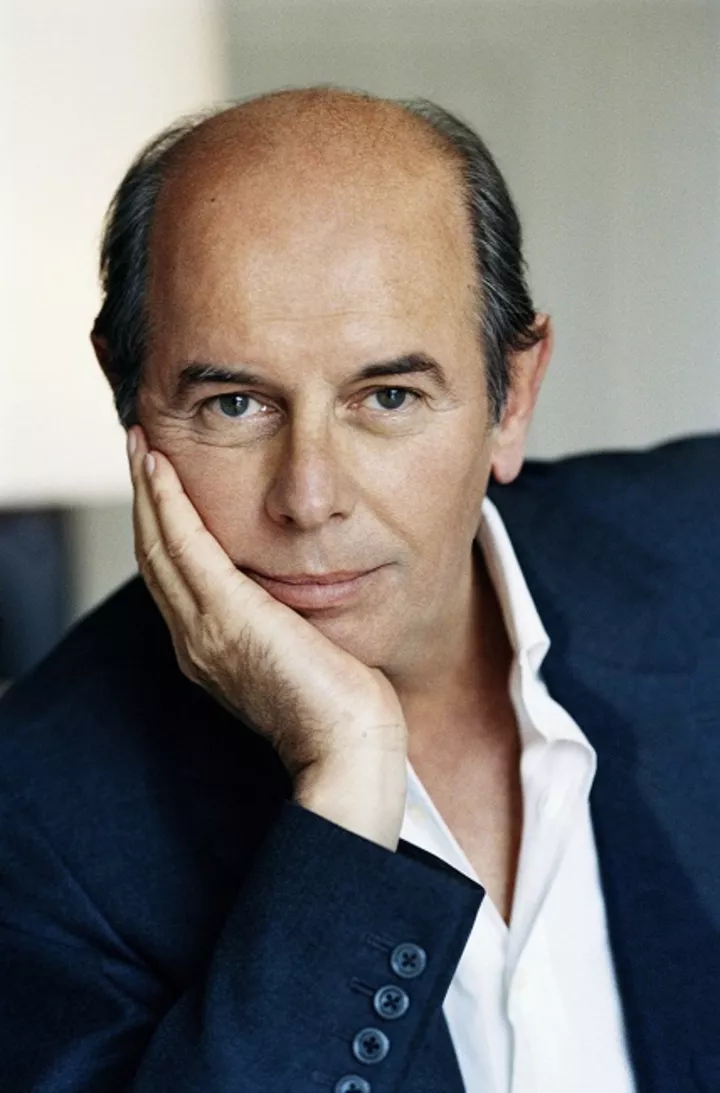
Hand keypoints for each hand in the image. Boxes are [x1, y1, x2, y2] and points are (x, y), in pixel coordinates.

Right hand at [127, 427, 407, 784]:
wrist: (348, 745)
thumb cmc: (341, 705)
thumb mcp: (304, 651)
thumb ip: (284, 621)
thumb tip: (296, 593)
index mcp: (210, 648)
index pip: (175, 576)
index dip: (163, 526)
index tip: (163, 482)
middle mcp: (193, 638)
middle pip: (154, 555)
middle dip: (145, 499)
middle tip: (140, 449)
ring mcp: (202, 628)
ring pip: (157, 544)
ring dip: (147, 490)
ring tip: (142, 446)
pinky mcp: (223, 615)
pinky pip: (181, 544)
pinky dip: (165, 502)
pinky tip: (161, 468)